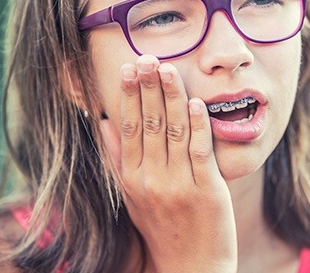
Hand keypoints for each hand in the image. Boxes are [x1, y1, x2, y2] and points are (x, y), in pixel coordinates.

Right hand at [101, 54, 236, 272]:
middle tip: (148, 57)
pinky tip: (195, 102)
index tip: (129, 68)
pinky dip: (198, 125)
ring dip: (171, 97)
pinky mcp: (207, 190)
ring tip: (168, 69)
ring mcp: (180, 184)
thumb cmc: (159, 225)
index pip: (128, 127)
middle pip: (149, 123)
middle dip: (148, 87)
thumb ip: (115, 157)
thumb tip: (102, 121)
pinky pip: (201, 151)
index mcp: (131, 177)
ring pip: (174, 131)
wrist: (189, 267)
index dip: (128, 95)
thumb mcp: (129, 195)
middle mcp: (151, 179)